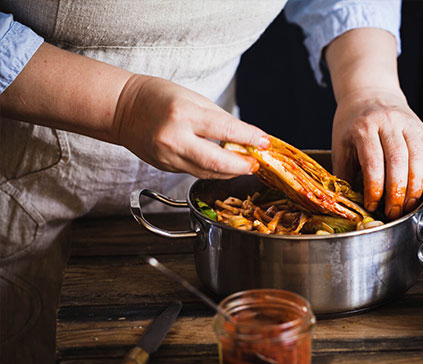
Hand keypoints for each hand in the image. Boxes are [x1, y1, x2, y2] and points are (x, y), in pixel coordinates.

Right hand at [113, 74, 269, 178]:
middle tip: (256, 163)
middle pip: (217, 162)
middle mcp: (175, 139)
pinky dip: (213, 171)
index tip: (265, 141)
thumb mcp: (193, 98)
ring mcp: (168, 157)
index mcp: (184, 115)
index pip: (225, 131)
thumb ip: (220, 119)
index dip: (249, 138)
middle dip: (241, 165)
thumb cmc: (158, 97)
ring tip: (244, 165)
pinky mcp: (165, 167)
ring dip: (230, 171)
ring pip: (207, 172)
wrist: (122, 109)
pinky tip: (224, 166)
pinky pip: (195, 172)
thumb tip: (245, 136)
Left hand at [332, 87, 422, 218]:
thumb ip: (344, 174)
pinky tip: (417, 189)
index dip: (375, 188)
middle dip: (397, 192)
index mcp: (364, 127)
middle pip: (398, 161)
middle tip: (393, 212)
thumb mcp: (341, 146)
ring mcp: (408, 124)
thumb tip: (349, 204)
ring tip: (407, 205)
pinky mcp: (421, 129)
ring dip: (415, 187)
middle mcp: (388, 122)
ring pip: (418, 158)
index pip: (373, 162)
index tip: (372, 205)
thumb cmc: (352, 124)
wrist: (370, 94)